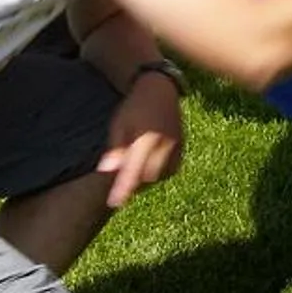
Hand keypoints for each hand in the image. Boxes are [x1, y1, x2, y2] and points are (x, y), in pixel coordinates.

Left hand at [97, 71, 186, 208]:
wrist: (160, 90)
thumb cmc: (134, 107)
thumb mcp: (118, 125)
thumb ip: (116, 150)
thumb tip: (108, 171)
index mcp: (146, 139)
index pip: (133, 171)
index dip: (123, 189)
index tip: (114, 202)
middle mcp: (165, 144)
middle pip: (147, 177)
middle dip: (134, 181)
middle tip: (122, 177)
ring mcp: (177, 146)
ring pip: (160, 175)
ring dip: (147, 176)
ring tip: (136, 165)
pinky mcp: (183, 147)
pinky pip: (170, 169)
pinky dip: (159, 171)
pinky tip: (150, 162)